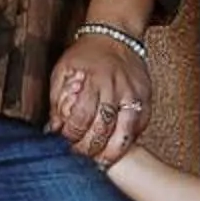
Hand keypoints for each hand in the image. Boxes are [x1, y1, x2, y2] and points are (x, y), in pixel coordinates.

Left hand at [48, 33, 152, 166]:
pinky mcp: (146, 101)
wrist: (116, 36)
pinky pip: (139, 129)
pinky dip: (127, 143)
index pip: (82, 116)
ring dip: (111, 153)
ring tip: (99, 164)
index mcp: (95, 79)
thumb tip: (53, 128)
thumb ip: (57, 99)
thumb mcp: (64, 69)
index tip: (64, 142)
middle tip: (79, 157)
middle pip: (105, 128)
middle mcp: (118, 88)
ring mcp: (135, 96)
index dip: (72, 134)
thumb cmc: (87, 54)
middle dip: (90, 148)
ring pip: (126, 133)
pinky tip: (115, 150)